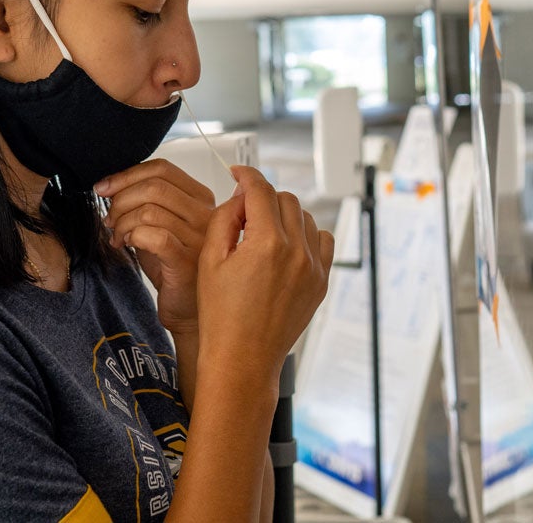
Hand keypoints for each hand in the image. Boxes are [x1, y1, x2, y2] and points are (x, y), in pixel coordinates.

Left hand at [95, 159, 214, 334]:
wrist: (188, 312)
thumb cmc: (173, 268)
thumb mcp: (162, 226)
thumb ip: (146, 202)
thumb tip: (111, 185)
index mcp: (202, 199)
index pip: (163, 169)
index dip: (127, 174)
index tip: (104, 187)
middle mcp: (207, 214)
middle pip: (154, 186)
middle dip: (120, 199)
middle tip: (109, 218)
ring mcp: (200, 238)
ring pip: (150, 210)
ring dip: (123, 221)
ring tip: (118, 237)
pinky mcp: (187, 262)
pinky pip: (154, 235)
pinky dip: (133, 235)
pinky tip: (128, 245)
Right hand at [196, 166, 333, 384]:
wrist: (243, 359)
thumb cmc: (220, 316)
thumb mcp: (209, 260)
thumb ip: (225, 218)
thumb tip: (242, 197)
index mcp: (267, 243)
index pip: (261, 190)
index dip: (246, 176)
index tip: (238, 173)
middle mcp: (297, 251)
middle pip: (285, 199)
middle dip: (263, 199)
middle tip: (243, 215)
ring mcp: (314, 267)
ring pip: (305, 217)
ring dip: (284, 216)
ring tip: (262, 234)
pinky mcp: (321, 281)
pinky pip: (323, 241)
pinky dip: (306, 235)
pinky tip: (287, 247)